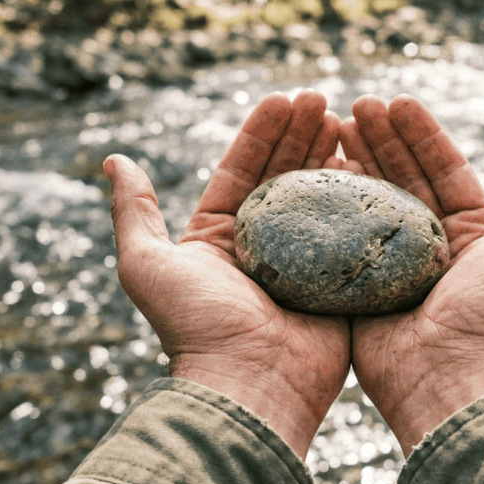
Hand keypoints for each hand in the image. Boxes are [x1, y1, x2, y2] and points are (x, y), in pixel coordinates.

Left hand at [104, 90, 349, 457]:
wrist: (248, 385)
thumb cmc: (196, 326)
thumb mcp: (147, 264)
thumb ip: (134, 212)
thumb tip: (114, 160)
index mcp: (221, 237)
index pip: (243, 170)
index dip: (262, 132)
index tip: (283, 98)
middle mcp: (263, 245)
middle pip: (285, 176)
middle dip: (301, 134)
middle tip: (321, 99)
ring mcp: (305, 263)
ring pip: (320, 198)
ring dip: (331, 157)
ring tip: (345, 119)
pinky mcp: (339, 283)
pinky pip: (352, 234)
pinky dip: (360, 199)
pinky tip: (368, 166)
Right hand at [339, 95, 483, 454]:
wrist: (454, 382)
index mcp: (472, 233)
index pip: (443, 169)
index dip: (420, 134)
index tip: (395, 100)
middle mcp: (430, 246)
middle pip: (401, 179)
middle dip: (379, 139)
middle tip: (353, 106)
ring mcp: (390, 267)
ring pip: (368, 203)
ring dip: (352, 163)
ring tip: (329, 126)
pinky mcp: (357, 288)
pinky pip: (340, 240)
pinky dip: (327, 207)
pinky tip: (313, 173)